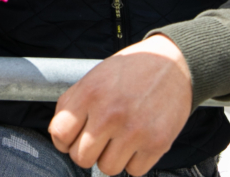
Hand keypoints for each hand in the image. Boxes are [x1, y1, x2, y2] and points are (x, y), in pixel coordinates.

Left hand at [48, 34, 192, 175]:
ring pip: (107, 168)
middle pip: (81, 158)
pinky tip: (137, 142)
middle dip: (87, 151)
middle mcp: (110, 113)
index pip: (59, 135)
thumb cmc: (129, 71)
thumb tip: (58, 136)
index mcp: (90, 93)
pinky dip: (134, 161)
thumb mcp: (93, 77)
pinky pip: (135, 171)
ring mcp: (134, 131)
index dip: (63, 141)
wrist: (171, 63)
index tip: (72, 138)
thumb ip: (72, 104)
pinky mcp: (157, 143)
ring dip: (111, 158)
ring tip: (119, 139)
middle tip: (97, 140)